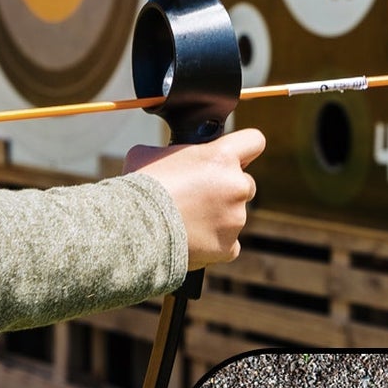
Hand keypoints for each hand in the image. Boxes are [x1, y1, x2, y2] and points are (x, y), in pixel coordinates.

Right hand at [125, 128, 264, 269]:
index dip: (244, 148)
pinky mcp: (228, 247)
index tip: (235, 157)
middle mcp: (236, 186)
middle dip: (227, 189)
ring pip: (234, 215)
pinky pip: (228, 243)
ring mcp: (235, 218)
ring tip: (185, 221)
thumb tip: (165, 157)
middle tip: (198, 196)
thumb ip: (169, 153)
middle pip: (246, 184)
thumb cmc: (139, 187)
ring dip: (217, 217)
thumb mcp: (148, 155)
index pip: (254, 141)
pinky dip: (213, 244)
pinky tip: (190, 240)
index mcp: (222, 157)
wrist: (133, 228)